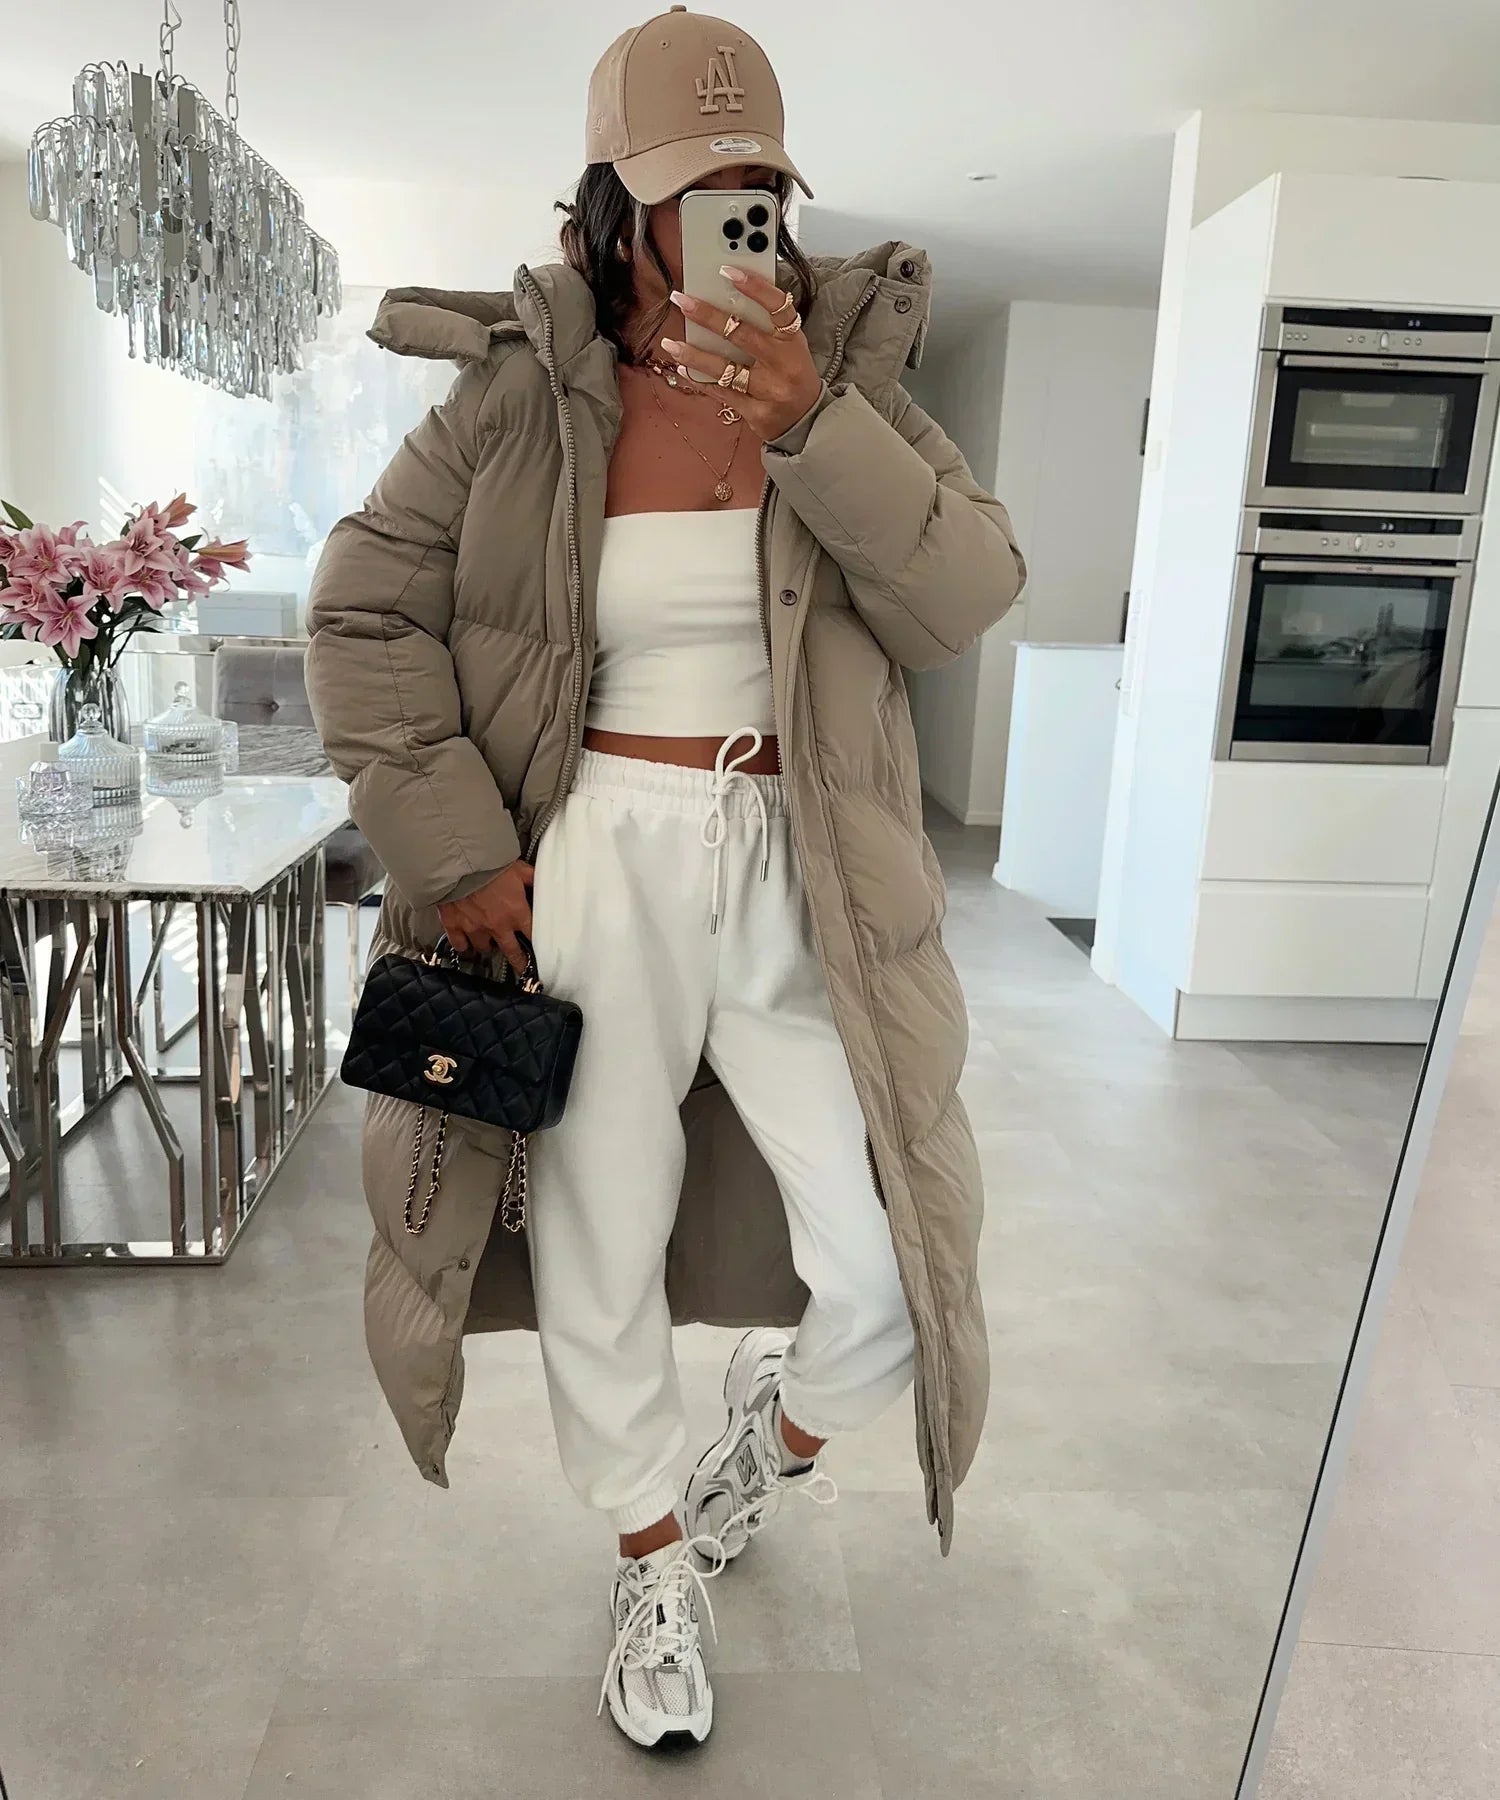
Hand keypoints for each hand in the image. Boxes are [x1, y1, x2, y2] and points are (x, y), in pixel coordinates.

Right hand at [436, 859, 534, 975]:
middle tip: (522, 969)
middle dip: (519, 962)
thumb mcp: (518, 868)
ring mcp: (475, 929)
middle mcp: (498, 926)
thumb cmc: (490, 864)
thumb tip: (545, 882)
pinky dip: (463, 946)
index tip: (541, 952)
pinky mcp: (454, 926)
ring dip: (488, 948)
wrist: (459, 863)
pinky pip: (459, 945)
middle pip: (512, 952)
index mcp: (517, 912)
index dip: (538, 943)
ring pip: (484, 949)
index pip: (533, 935)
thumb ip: (532, 879)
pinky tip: (465, 946)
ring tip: (489, 946)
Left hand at [660, 265, 822, 442]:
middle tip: (682, 300)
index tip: (727, 270)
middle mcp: (783, 364)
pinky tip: (683, 367)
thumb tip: (727, 295)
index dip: (754, 287)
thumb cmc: (793, 373)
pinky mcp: (756, 413)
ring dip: (694, 355)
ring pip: (725, 369)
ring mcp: (769, 391)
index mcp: (793, 340)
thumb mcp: (791, 345)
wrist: (807, 419)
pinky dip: (700, 380)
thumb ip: (767, 324)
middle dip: (708, 316)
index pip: (778, 306)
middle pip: (742, 335)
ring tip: (670, 343)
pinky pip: (721, 393)